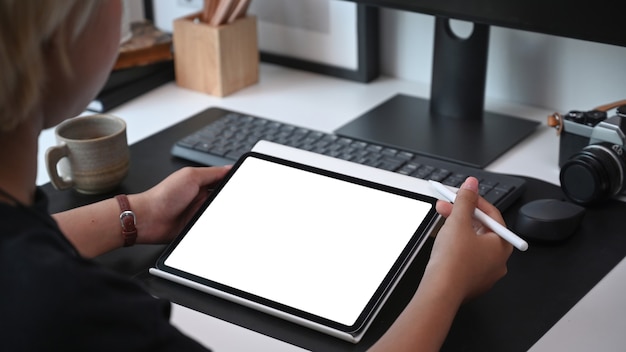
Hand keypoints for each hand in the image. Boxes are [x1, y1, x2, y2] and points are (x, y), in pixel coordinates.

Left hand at [131, 166, 230, 244]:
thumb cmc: (163, 196)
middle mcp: (201, 197)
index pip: (223, 180)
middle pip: (224, 199)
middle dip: (229, 201)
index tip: (244, 184)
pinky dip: (217, 227)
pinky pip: (213, 226)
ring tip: (218, 213)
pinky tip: (215, 224)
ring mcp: (199, 213)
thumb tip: (229, 168)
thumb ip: (212, 173)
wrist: (147, 220)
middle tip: (232, 202)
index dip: (234, 182)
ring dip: (222, 214)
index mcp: (200, 182)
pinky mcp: (197, 227)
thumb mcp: (190, 177)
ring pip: (220, 214)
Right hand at [427, 176, 512, 300]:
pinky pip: (465, 258)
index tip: (462, 193)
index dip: (474, 201)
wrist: (440, 291)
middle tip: (446, 205)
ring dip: (457, 229)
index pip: (492, 216)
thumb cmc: (453, 262)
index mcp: (502, 246)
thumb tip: (472, 185)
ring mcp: (484, 273)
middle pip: (481, 229)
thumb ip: (466, 200)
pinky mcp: (470, 281)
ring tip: (441, 223)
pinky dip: (455, 247)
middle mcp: (498, 261)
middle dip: (462, 214)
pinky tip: (443, 243)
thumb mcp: (459, 221)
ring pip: (472, 243)